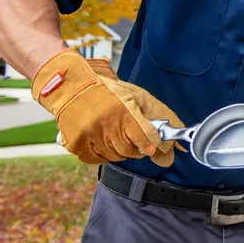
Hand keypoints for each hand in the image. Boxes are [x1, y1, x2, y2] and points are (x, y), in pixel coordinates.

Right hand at [33, 50, 181, 166]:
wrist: (71, 83)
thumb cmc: (107, 90)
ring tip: (115, 136)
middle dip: (135, 147)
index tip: (152, 146)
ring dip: (119, 151)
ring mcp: (90, 133)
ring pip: (114, 156)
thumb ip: (156, 121)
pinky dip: (102, 155)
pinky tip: (102, 143)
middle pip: (130, 150)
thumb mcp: (135, 97)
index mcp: (124, 109)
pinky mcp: (76, 141)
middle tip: (132, 138)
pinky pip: (96, 159)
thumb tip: (172, 154)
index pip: (146, 138)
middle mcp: (107, 123)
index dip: (151, 144)